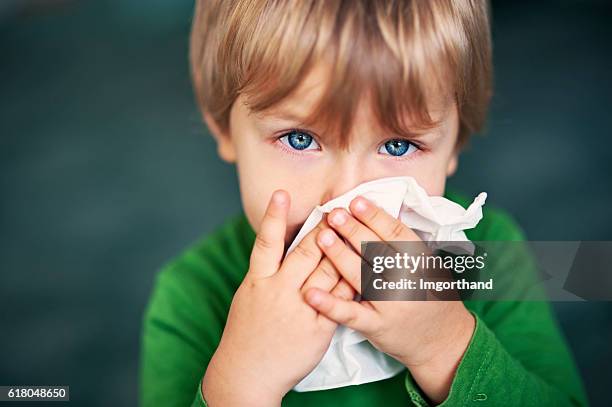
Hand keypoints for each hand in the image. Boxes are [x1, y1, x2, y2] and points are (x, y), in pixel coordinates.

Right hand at [202, 190, 352, 406]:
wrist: (248, 372)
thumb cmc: (246, 332)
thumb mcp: (248, 296)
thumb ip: (266, 271)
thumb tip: (277, 246)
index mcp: (258, 281)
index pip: (266, 242)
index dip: (274, 216)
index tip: (282, 193)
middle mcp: (278, 291)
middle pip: (305, 252)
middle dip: (324, 229)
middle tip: (337, 208)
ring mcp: (300, 309)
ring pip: (328, 272)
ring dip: (343, 250)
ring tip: (355, 230)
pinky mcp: (318, 328)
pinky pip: (341, 301)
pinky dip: (353, 284)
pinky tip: (365, 269)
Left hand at [303, 196, 474, 403]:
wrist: (443, 340)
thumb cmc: (431, 296)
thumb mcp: (429, 265)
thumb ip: (406, 243)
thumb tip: (376, 213)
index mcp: (421, 262)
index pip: (396, 233)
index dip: (375, 216)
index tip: (356, 201)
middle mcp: (408, 281)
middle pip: (376, 250)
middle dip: (353, 230)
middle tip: (334, 213)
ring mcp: (391, 304)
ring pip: (361, 276)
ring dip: (339, 255)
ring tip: (322, 237)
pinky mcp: (375, 326)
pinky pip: (350, 314)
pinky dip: (329, 304)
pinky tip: (310, 292)